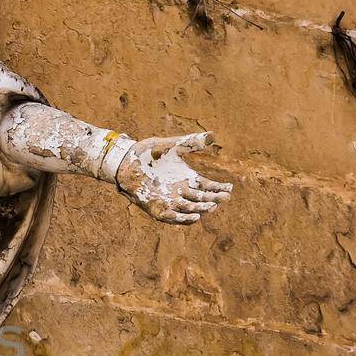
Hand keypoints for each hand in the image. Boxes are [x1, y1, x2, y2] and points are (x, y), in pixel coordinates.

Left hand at [116, 132, 232, 222]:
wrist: (126, 160)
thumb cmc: (148, 153)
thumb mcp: (173, 146)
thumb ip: (191, 142)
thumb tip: (212, 136)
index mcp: (186, 179)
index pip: (207, 187)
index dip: (219, 189)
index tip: (230, 189)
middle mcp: (180, 192)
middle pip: (201, 199)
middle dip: (213, 200)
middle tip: (224, 198)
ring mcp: (168, 200)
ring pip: (189, 210)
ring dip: (200, 210)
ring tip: (211, 207)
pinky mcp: (156, 207)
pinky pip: (171, 216)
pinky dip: (182, 218)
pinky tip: (194, 218)